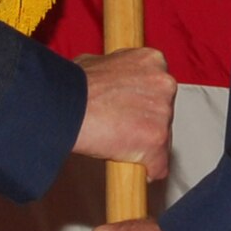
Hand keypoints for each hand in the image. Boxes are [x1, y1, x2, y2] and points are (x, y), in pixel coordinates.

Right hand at [71, 48, 175, 179]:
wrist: (65, 107)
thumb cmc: (74, 86)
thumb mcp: (98, 63)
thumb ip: (117, 71)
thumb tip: (113, 79)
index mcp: (152, 60)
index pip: (158, 87)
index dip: (142, 101)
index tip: (131, 110)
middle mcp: (164, 83)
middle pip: (164, 113)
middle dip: (146, 123)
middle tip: (121, 128)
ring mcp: (163, 113)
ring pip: (162, 140)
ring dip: (144, 146)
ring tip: (117, 144)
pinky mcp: (157, 141)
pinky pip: (159, 166)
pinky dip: (147, 169)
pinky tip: (129, 166)